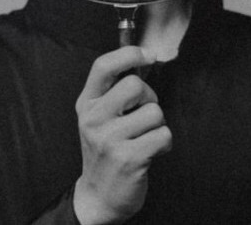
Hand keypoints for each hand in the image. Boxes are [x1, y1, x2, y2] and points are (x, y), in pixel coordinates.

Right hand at [73, 47, 171, 224]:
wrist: (98, 196)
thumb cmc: (105, 149)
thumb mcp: (98, 116)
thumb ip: (113, 89)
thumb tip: (144, 57)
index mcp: (87, 103)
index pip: (104, 66)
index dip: (129, 54)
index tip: (148, 55)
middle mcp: (94, 119)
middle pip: (135, 85)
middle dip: (149, 97)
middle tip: (142, 113)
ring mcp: (109, 139)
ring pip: (154, 112)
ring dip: (157, 125)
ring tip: (143, 137)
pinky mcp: (129, 159)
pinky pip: (163, 135)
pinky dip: (164, 143)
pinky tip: (150, 151)